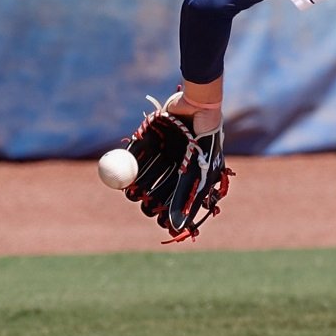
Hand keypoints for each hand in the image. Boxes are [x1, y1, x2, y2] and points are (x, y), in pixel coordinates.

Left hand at [122, 94, 232, 242]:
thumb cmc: (205, 143)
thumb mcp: (197, 173)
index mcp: (188, 176)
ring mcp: (162, 151)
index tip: (158, 219)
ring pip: (144, 173)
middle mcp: (174, 166)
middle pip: (156, 188)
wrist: (199, 106)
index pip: (173, 201)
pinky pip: (136, 153)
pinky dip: (133, 161)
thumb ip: (185, 199)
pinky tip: (131, 168)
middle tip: (141, 199)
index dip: (165, 212)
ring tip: (134, 187)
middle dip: (148, 197)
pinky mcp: (149, 136)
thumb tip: (175, 228)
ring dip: (138, 182)